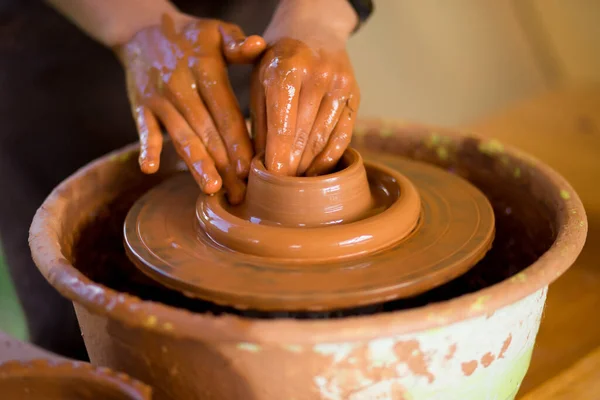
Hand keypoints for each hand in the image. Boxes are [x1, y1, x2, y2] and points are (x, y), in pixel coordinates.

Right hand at [117, 14, 265, 203]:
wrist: (142, 29)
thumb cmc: (192, 37)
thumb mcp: (217, 30)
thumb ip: (238, 43)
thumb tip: (258, 44)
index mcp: (205, 70)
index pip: (225, 111)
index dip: (238, 141)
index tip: (250, 168)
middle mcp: (182, 87)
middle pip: (206, 131)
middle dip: (224, 165)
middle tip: (240, 194)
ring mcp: (160, 99)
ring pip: (181, 136)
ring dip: (196, 164)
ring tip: (211, 189)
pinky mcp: (141, 107)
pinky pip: (143, 130)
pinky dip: (146, 148)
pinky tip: (150, 168)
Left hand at [250, 1, 359, 176]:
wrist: (315, 27)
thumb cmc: (278, 57)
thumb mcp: (258, 76)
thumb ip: (259, 117)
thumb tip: (259, 162)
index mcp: (288, 67)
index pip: (283, 123)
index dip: (278, 155)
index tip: (272, 178)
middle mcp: (319, 75)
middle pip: (304, 135)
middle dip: (291, 166)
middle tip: (280, 189)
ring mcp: (342, 85)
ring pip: (324, 139)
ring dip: (309, 166)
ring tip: (296, 186)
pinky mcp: (356, 95)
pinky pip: (344, 136)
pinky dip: (329, 159)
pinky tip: (316, 173)